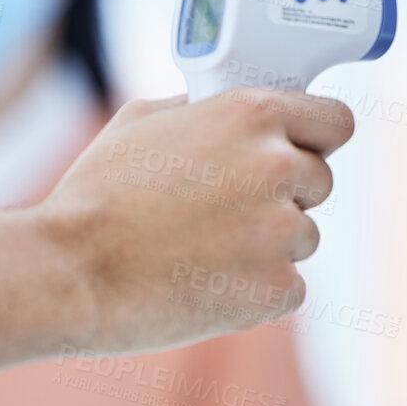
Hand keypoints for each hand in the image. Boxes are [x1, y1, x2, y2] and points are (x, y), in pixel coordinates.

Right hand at [38, 87, 353, 352]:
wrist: (70, 269)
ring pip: (303, 239)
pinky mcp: (276, 288)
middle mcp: (279, 166)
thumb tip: (213, 112)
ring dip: (267, 247)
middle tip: (225, 213)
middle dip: (283, 197)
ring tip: (201, 253)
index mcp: (252, 115)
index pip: (336, 121)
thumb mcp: (141, 120)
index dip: (317, 139)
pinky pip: (288, 289)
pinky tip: (206, 286)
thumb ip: (197, 112)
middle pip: (319, 183)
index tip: (303, 152)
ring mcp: (283, 231)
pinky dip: (256, 293)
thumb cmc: (95, 195)